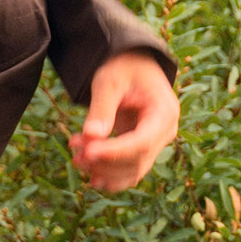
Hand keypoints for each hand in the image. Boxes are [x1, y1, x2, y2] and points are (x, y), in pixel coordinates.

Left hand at [70, 51, 178, 193]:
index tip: (88, 152)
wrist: (133, 65)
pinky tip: (90, 176)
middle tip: (74, 150)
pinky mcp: (144, 149)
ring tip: (76, 158)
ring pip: (133, 170)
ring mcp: (156, 143)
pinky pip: (130, 171)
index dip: (115, 152)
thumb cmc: (123, 68)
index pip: (142, 142)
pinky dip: (110, 176)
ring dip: (103, 170)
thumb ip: (102, 108)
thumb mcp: (109, 81)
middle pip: (137, 160)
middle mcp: (166, 132)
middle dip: (103, 161)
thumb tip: (91, 136)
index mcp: (164, 112)